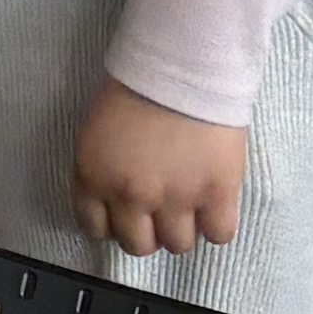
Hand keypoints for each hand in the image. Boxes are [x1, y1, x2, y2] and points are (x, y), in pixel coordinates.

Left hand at [74, 80, 250, 257]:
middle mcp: (130, 195)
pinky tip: (214, 207)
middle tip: (159, 214)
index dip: (111, 225)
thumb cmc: (134, 89)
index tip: (124, 217)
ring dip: (182, 230)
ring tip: (189, 207)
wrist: (181, 68)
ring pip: (177, 245)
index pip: (94, 227)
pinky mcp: (216, 194)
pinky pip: (219, 234)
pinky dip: (217, 226)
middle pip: (138, 245)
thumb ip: (101, 170)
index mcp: (93, 177)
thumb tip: (115, 200)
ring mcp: (175, 199)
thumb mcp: (96, 133)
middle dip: (147, 233)